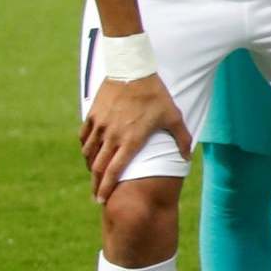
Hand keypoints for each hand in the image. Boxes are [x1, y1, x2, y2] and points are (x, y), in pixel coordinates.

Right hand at [80, 75, 191, 201]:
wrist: (133, 70)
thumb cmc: (156, 95)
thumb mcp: (173, 116)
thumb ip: (181, 138)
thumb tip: (187, 158)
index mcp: (131, 140)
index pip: (115, 171)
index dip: (107, 188)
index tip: (103, 200)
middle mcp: (112, 136)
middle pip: (98, 168)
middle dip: (96, 185)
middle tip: (97, 198)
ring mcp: (100, 126)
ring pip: (89, 154)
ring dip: (91, 167)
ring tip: (96, 175)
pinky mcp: (92, 115)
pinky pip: (84, 137)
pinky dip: (85, 148)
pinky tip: (89, 153)